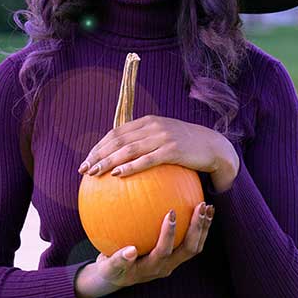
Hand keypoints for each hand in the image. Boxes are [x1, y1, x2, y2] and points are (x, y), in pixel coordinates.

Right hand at [74, 201, 214, 297]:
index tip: (171, 212)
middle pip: (189, 249)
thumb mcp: (109, 267)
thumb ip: (118, 261)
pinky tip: (196, 206)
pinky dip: (197, 226)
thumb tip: (130, 251)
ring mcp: (173, 262)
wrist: (116, 277)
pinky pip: (190, 241)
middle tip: (201, 205)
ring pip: (195, 246)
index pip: (164, 251)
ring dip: (203, 227)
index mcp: (151, 268)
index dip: (169, 234)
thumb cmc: (111, 269)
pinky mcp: (174, 255)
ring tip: (207, 206)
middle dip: (197, 228)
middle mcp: (166, 266)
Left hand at [78, 115, 236, 185]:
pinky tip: (118, 175)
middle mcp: (152, 126)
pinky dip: (131, 166)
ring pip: (128, 149)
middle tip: (84, 169)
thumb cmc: (186, 148)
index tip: (86, 160)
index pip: (116, 132)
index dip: (99, 146)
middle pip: (118, 139)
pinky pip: (147, 159)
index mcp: (147, 122)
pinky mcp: (173, 150)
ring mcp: (162, 137)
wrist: (213, 147)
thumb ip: (145, 144)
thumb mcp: (163, 139)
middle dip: (98, 154)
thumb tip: (122, 162)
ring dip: (108, 161)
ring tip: (95, 173)